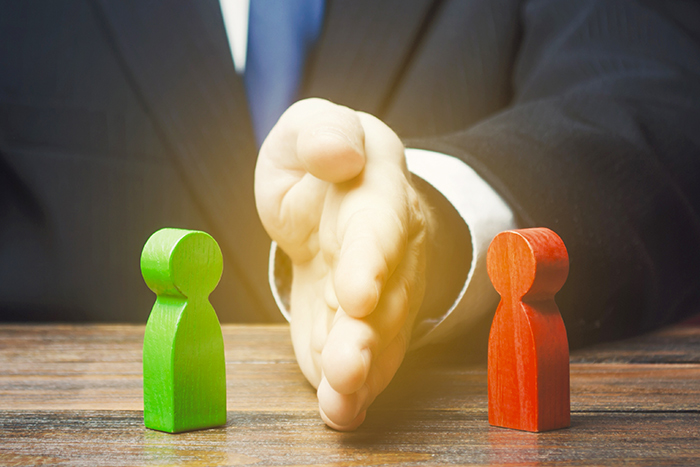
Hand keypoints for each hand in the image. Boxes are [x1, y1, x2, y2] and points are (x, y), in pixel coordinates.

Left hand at [254, 98, 431, 429]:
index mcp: (377, 191)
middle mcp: (389, 250)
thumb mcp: (314, 128)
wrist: (341, 205)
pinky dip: (355, 389)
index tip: (356, 295)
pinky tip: (340, 410)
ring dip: (362, 372)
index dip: (371, 262)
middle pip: (386, 295)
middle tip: (348, 367)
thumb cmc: (324, 165)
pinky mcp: (365, 326)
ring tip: (342, 400)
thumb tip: (338, 154)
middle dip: (368, 334)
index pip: (379, 227)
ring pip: (380, 337)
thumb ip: (321, 132)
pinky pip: (368, 359)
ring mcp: (382, 294)